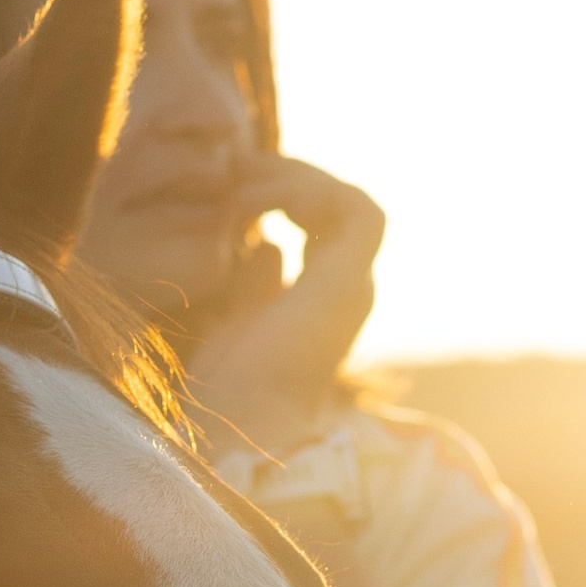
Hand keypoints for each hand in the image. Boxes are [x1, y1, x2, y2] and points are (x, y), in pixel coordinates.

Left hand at [183, 153, 383, 459]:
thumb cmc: (231, 386)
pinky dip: (309, 192)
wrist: (242, 421)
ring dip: (296, 179)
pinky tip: (257, 201)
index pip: (320, 224)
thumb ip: (257, 283)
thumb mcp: (237, 317)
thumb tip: (269, 247)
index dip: (282, 193)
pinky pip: (354, 210)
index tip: (232, 185)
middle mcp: (348, 288)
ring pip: (351, 201)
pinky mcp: (350, 279)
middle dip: (288, 175)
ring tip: (241, 183)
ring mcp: (354, 284)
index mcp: (324, 298)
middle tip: (235, 165)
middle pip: (337, 206)